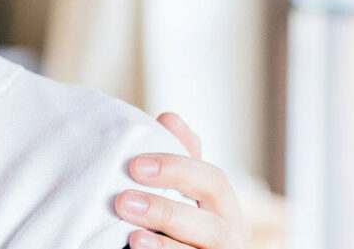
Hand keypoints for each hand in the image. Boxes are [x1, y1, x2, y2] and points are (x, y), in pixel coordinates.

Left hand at [113, 113, 251, 248]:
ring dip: (165, 243)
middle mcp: (230, 237)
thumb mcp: (177, 191)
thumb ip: (176, 161)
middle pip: (210, 223)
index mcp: (225, 208)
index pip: (212, 180)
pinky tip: (138, 247)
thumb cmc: (173, 222)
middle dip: (166, 211)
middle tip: (124, 201)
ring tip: (132, 236)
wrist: (164, 247)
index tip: (135, 165)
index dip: (177, 169)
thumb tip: (170, 118)